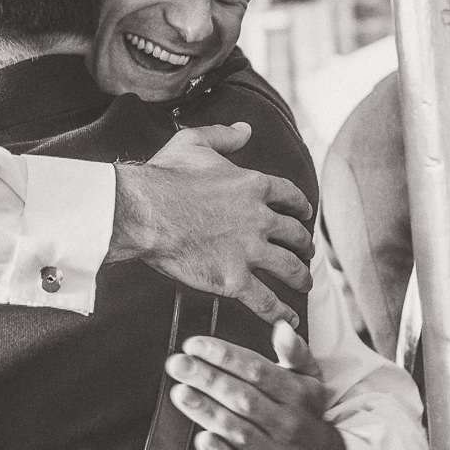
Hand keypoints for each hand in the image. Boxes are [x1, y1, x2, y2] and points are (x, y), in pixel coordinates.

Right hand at [112, 124, 313, 327]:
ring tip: (304, 284)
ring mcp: (249, 250)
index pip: (289, 196)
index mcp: (253, 185)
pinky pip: (266, 300)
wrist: (143, 211)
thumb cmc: (163, 176)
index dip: (300, 206)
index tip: (304, 214)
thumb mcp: (194, 143)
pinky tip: (288, 320)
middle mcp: (259, 218)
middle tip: (307, 253)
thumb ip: (223, 136)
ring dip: (301, 278)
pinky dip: (281, 313)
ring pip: (288, 268)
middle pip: (294, 234)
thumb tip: (245, 130)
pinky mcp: (233, 279)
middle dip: (304, 245)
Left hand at [164, 322, 345, 449]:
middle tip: (178, 364)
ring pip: (238, 432)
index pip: (258, 371)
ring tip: (180, 392)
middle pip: (243, 398)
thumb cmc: (307, 418)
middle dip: (207, 379)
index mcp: (298, 395)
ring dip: (207, 411)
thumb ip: (295, 354)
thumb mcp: (310, 383)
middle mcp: (288, 425)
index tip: (194, 344)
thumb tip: (282, 326)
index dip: (225, 356)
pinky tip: (203, 440)